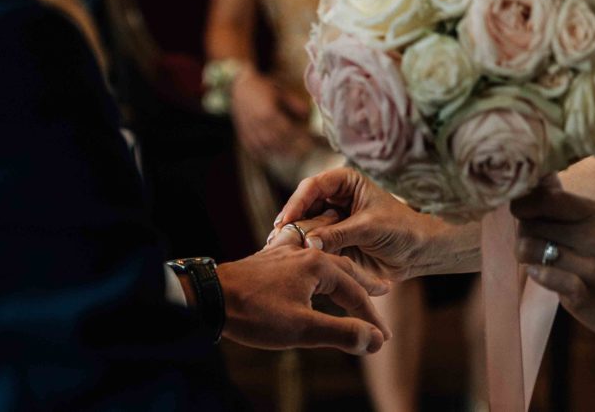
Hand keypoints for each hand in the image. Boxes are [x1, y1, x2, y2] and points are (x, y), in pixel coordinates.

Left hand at [217, 243, 391, 355]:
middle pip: (343, 269)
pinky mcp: (269, 260)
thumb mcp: (302, 328)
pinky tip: (307, 255)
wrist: (210, 297)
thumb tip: (374, 340)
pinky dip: (314, 261)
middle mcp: (304, 253)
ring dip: (341, 272)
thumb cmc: (254, 313)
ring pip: (322, 261)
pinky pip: (301, 255)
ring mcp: (285, 254)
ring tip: (354, 277)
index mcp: (317, 266)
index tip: (382, 339)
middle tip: (384, 290)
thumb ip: (341, 333)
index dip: (370, 319)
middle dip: (363, 285)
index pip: (354, 293)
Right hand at [230, 71, 311, 161]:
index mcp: (267, 113)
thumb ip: (294, 103)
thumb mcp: (281, 91)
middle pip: (278, 142)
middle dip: (293, 148)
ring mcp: (249, 132)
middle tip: (306, 150)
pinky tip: (276, 153)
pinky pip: (255, 150)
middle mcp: (257, 125)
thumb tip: (307, 114)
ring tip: (294, 154)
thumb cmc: (263, 87)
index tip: (310, 140)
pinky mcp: (243, 136)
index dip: (299, 137)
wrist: (240, 86)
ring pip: (267, 148)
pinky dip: (266, 154)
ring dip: (282, 152)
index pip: (287, 130)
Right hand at [270, 167, 438, 281]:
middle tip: (277, 237)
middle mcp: (334, 199)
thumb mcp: (369, 227)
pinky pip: (312, 244)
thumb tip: (308, 242)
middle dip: (291, 221)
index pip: (313, 186)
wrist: (418, 253)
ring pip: (304, 225)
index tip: (286, 220)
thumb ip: (339, 234)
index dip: (297, 202)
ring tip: (280, 249)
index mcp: (345, 182)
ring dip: (294, 237)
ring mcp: (331, 220)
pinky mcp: (332, 241)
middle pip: (303, 206)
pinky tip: (293, 259)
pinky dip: (303, 251)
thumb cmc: (401, 229)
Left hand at [512, 175, 594, 349]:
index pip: (540, 197)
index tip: (526, 218)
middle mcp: (594, 234)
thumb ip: (567, 204)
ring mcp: (591, 265)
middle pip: (527, 224)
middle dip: (525, 235)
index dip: (523, 206)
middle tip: (540, 246)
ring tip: (542, 262)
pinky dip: (539, 276)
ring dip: (527, 257)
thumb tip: (540, 176)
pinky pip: (543, 275)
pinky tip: (550, 278)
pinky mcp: (585, 294)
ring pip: (528, 248)